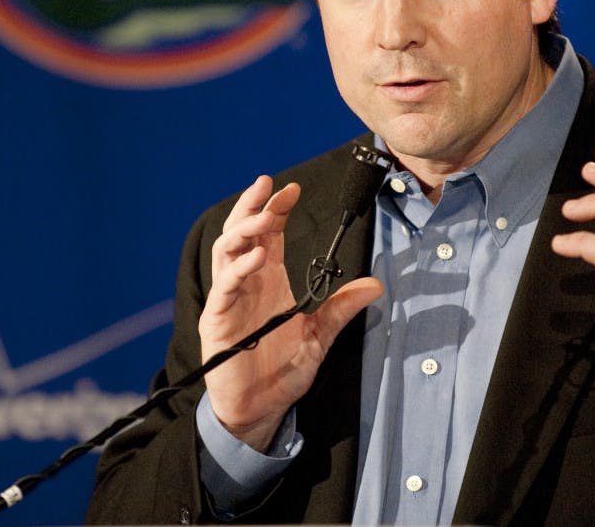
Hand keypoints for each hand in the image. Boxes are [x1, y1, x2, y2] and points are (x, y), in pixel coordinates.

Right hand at [199, 174, 382, 450]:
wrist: (260, 408)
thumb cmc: (282, 370)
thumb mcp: (320, 334)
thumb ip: (342, 307)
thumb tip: (376, 284)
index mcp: (268, 280)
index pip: (268, 235)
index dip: (277, 209)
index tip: (292, 189)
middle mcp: (246, 283)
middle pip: (241, 233)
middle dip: (252, 206)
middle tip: (267, 185)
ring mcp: (229, 299)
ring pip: (226, 252)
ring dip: (243, 230)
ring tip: (264, 216)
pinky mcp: (219, 320)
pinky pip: (225, 287)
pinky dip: (239, 269)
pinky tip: (258, 258)